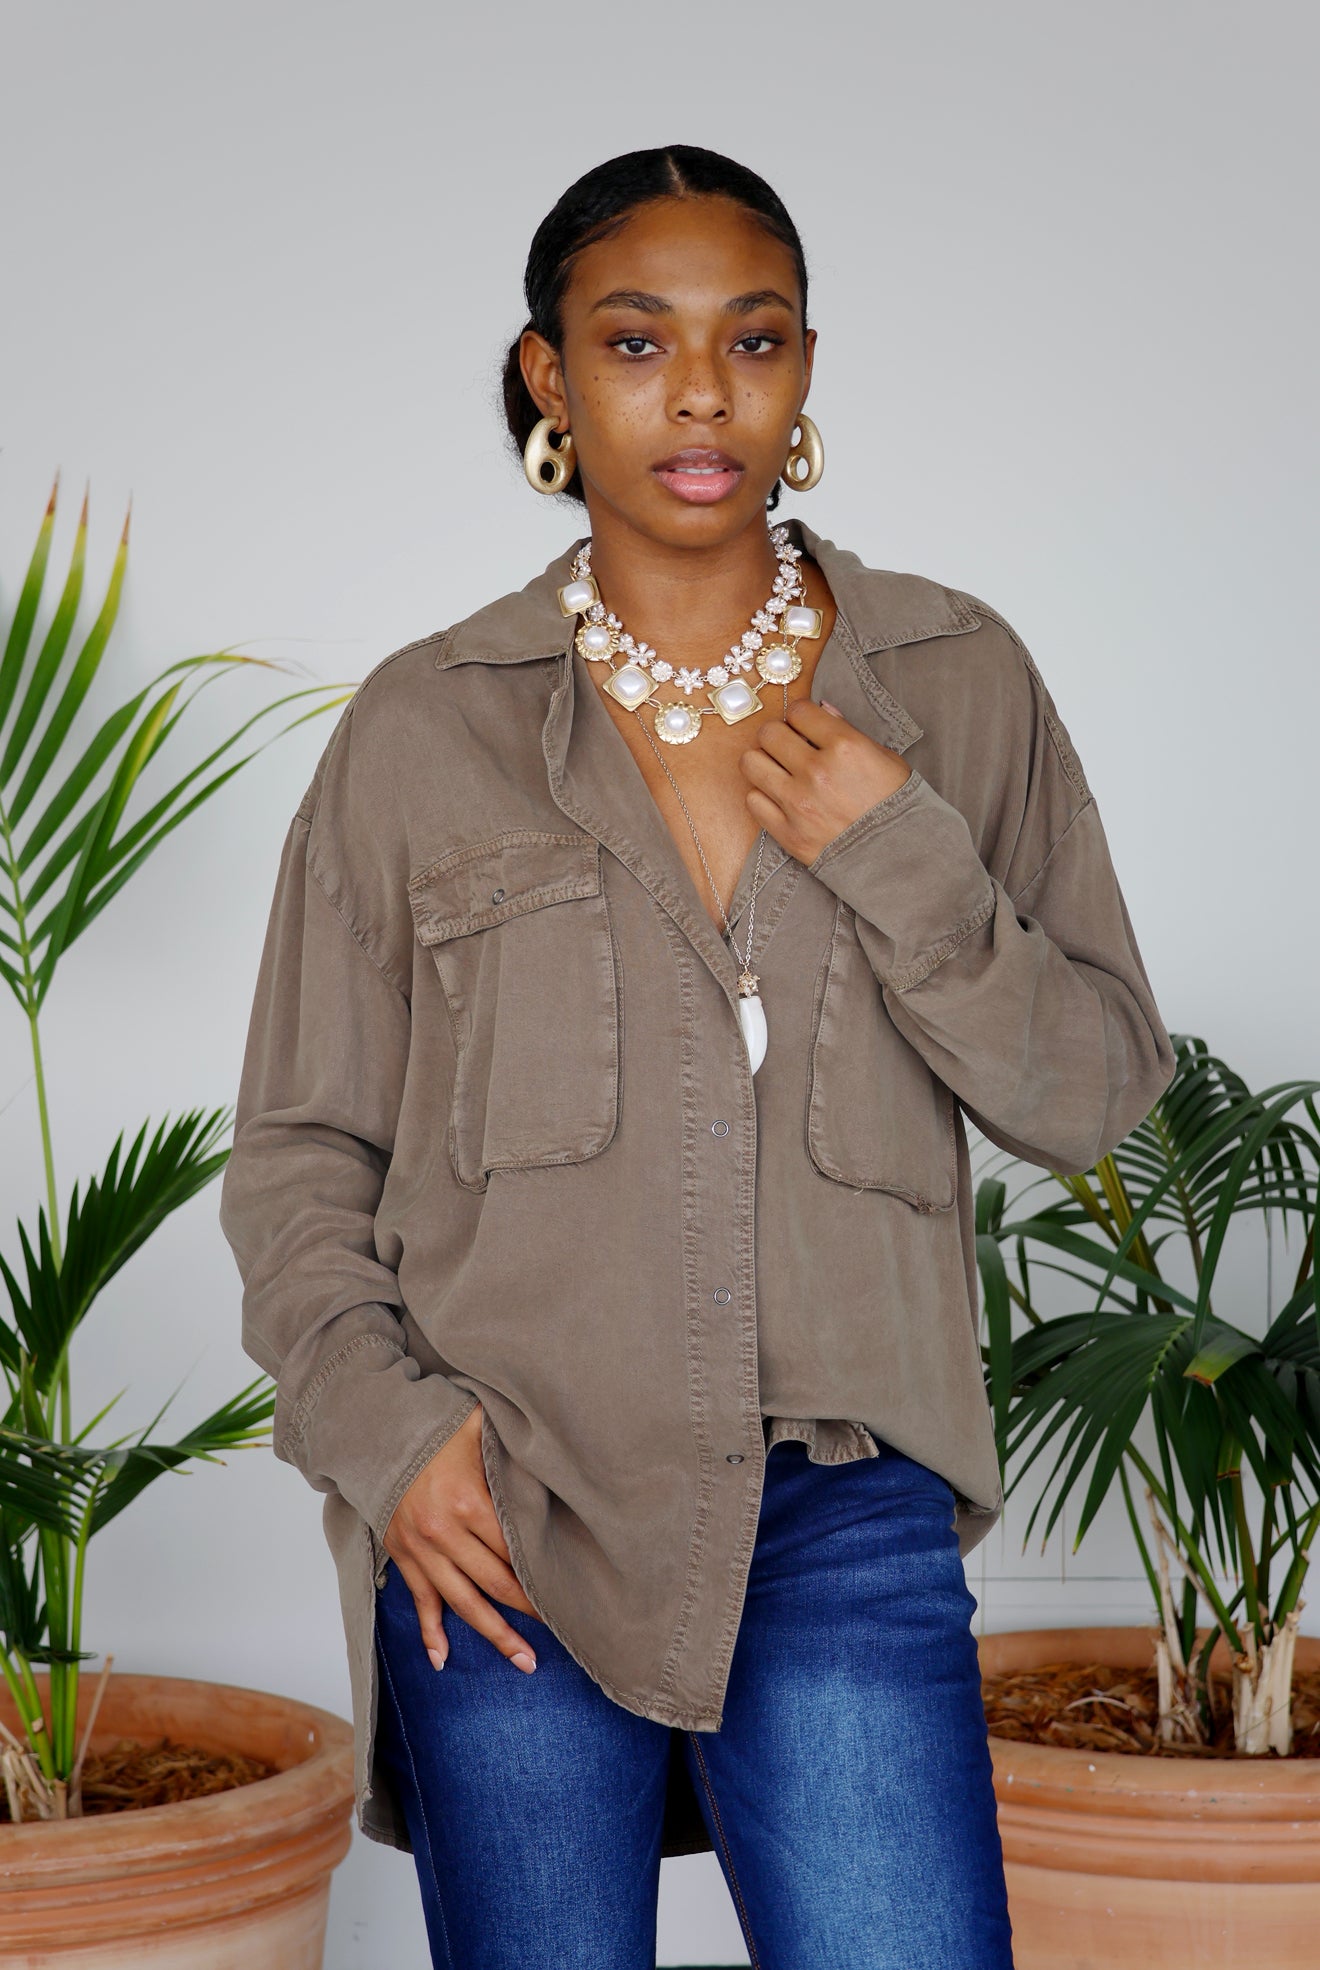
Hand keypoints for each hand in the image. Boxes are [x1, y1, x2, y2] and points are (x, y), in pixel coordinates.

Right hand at [381, 1402, 544, 1673]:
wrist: (375, 1436)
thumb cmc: (434, 1429)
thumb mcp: (475, 1426)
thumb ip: (511, 1438)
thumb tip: (550, 1438)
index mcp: (468, 1501)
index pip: (513, 1549)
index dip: (541, 1572)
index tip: (568, 1591)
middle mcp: (444, 1532)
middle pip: (496, 1583)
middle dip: (530, 1609)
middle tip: (561, 1629)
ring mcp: (422, 1550)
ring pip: (464, 1604)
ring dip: (496, 1635)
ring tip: (524, 1661)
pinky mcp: (405, 1558)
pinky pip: (421, 1602)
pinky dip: (431, 1633)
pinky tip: (443, 1659)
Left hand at [739, 697, 910, 865]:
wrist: (899, 856)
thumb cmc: (895, 805)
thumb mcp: (885, 758)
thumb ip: (848, 731)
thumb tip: (822, 710)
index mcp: (845, 747)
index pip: (799, 710)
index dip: (800, 714)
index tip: (804, 723)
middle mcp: (817, 772)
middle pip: (768, 733)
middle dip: (778, 735)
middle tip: (788, 745)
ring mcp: (798, 803)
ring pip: (751, 763)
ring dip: (763, 762)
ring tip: (778, 769)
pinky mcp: (787, 832)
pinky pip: (753, 801)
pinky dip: (763, 796)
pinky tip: (780, 797)